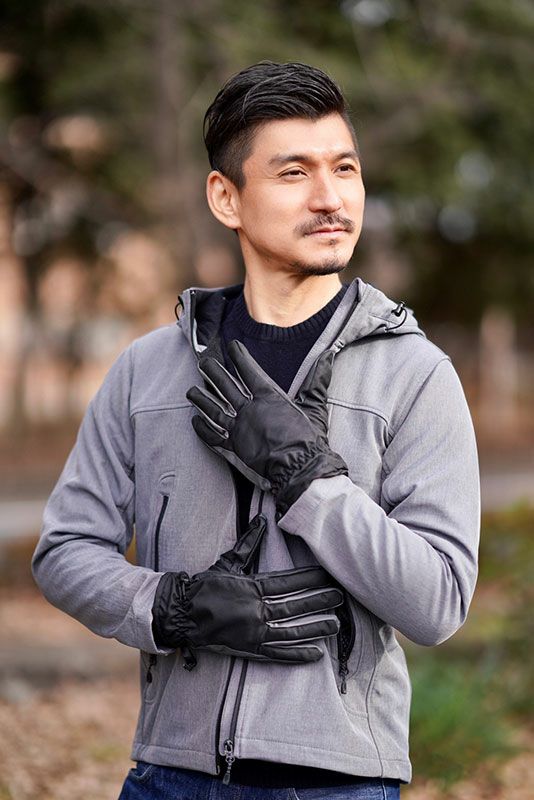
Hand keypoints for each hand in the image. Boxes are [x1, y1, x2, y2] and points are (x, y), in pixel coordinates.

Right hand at [152, 513, 342, 667]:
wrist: (181, 613)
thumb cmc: (204, 585)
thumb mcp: (228, 562)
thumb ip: (248, 543)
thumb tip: (262, 519)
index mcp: (252, 587)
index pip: (288, 582)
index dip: (310, 579)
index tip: (329, 575)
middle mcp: (255, 610)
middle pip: (295, 606)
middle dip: (320, 601)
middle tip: (341, 597)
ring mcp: (253, 632)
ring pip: (291, 631)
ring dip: (315, 628)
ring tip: (336, 625)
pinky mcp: (248, 650)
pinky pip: (277, 654)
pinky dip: (297, 655)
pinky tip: (316, 654)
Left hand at [186, 340, 347, 516]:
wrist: (301, 470)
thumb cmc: (310, 439)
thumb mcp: (315, 406)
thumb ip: (317, 380)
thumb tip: (328, 356)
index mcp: (269, 398)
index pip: (249, 372)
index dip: (240, 357)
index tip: (232, 347)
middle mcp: (249, 411)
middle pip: (225, 387)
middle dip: (213, 373)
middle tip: (204, 363)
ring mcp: (239, 430)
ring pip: (213, 410)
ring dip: (201, 399)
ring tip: (191, 391)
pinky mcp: (234, 450)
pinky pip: (213, 437)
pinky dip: (202, 429)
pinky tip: (194, 421)